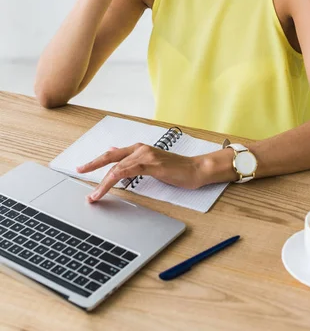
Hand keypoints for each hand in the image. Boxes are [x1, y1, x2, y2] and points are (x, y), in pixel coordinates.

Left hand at [76, 144, 203, 201]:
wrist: (196, 170)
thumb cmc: (176, 169)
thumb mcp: (152, 163)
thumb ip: (135, 160)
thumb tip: (116, 153)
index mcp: (140, 148)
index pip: (113, 154)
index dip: (97, 161)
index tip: (83, 167)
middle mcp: (140, 149)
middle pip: (110, 157)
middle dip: (92, 165)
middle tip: (78, 171)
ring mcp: (145, 155)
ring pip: (117, 167)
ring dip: (102, 182)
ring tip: (94, 195)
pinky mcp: (151, 164)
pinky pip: (127, 171)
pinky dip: (113, 180)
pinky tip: (106, 187)